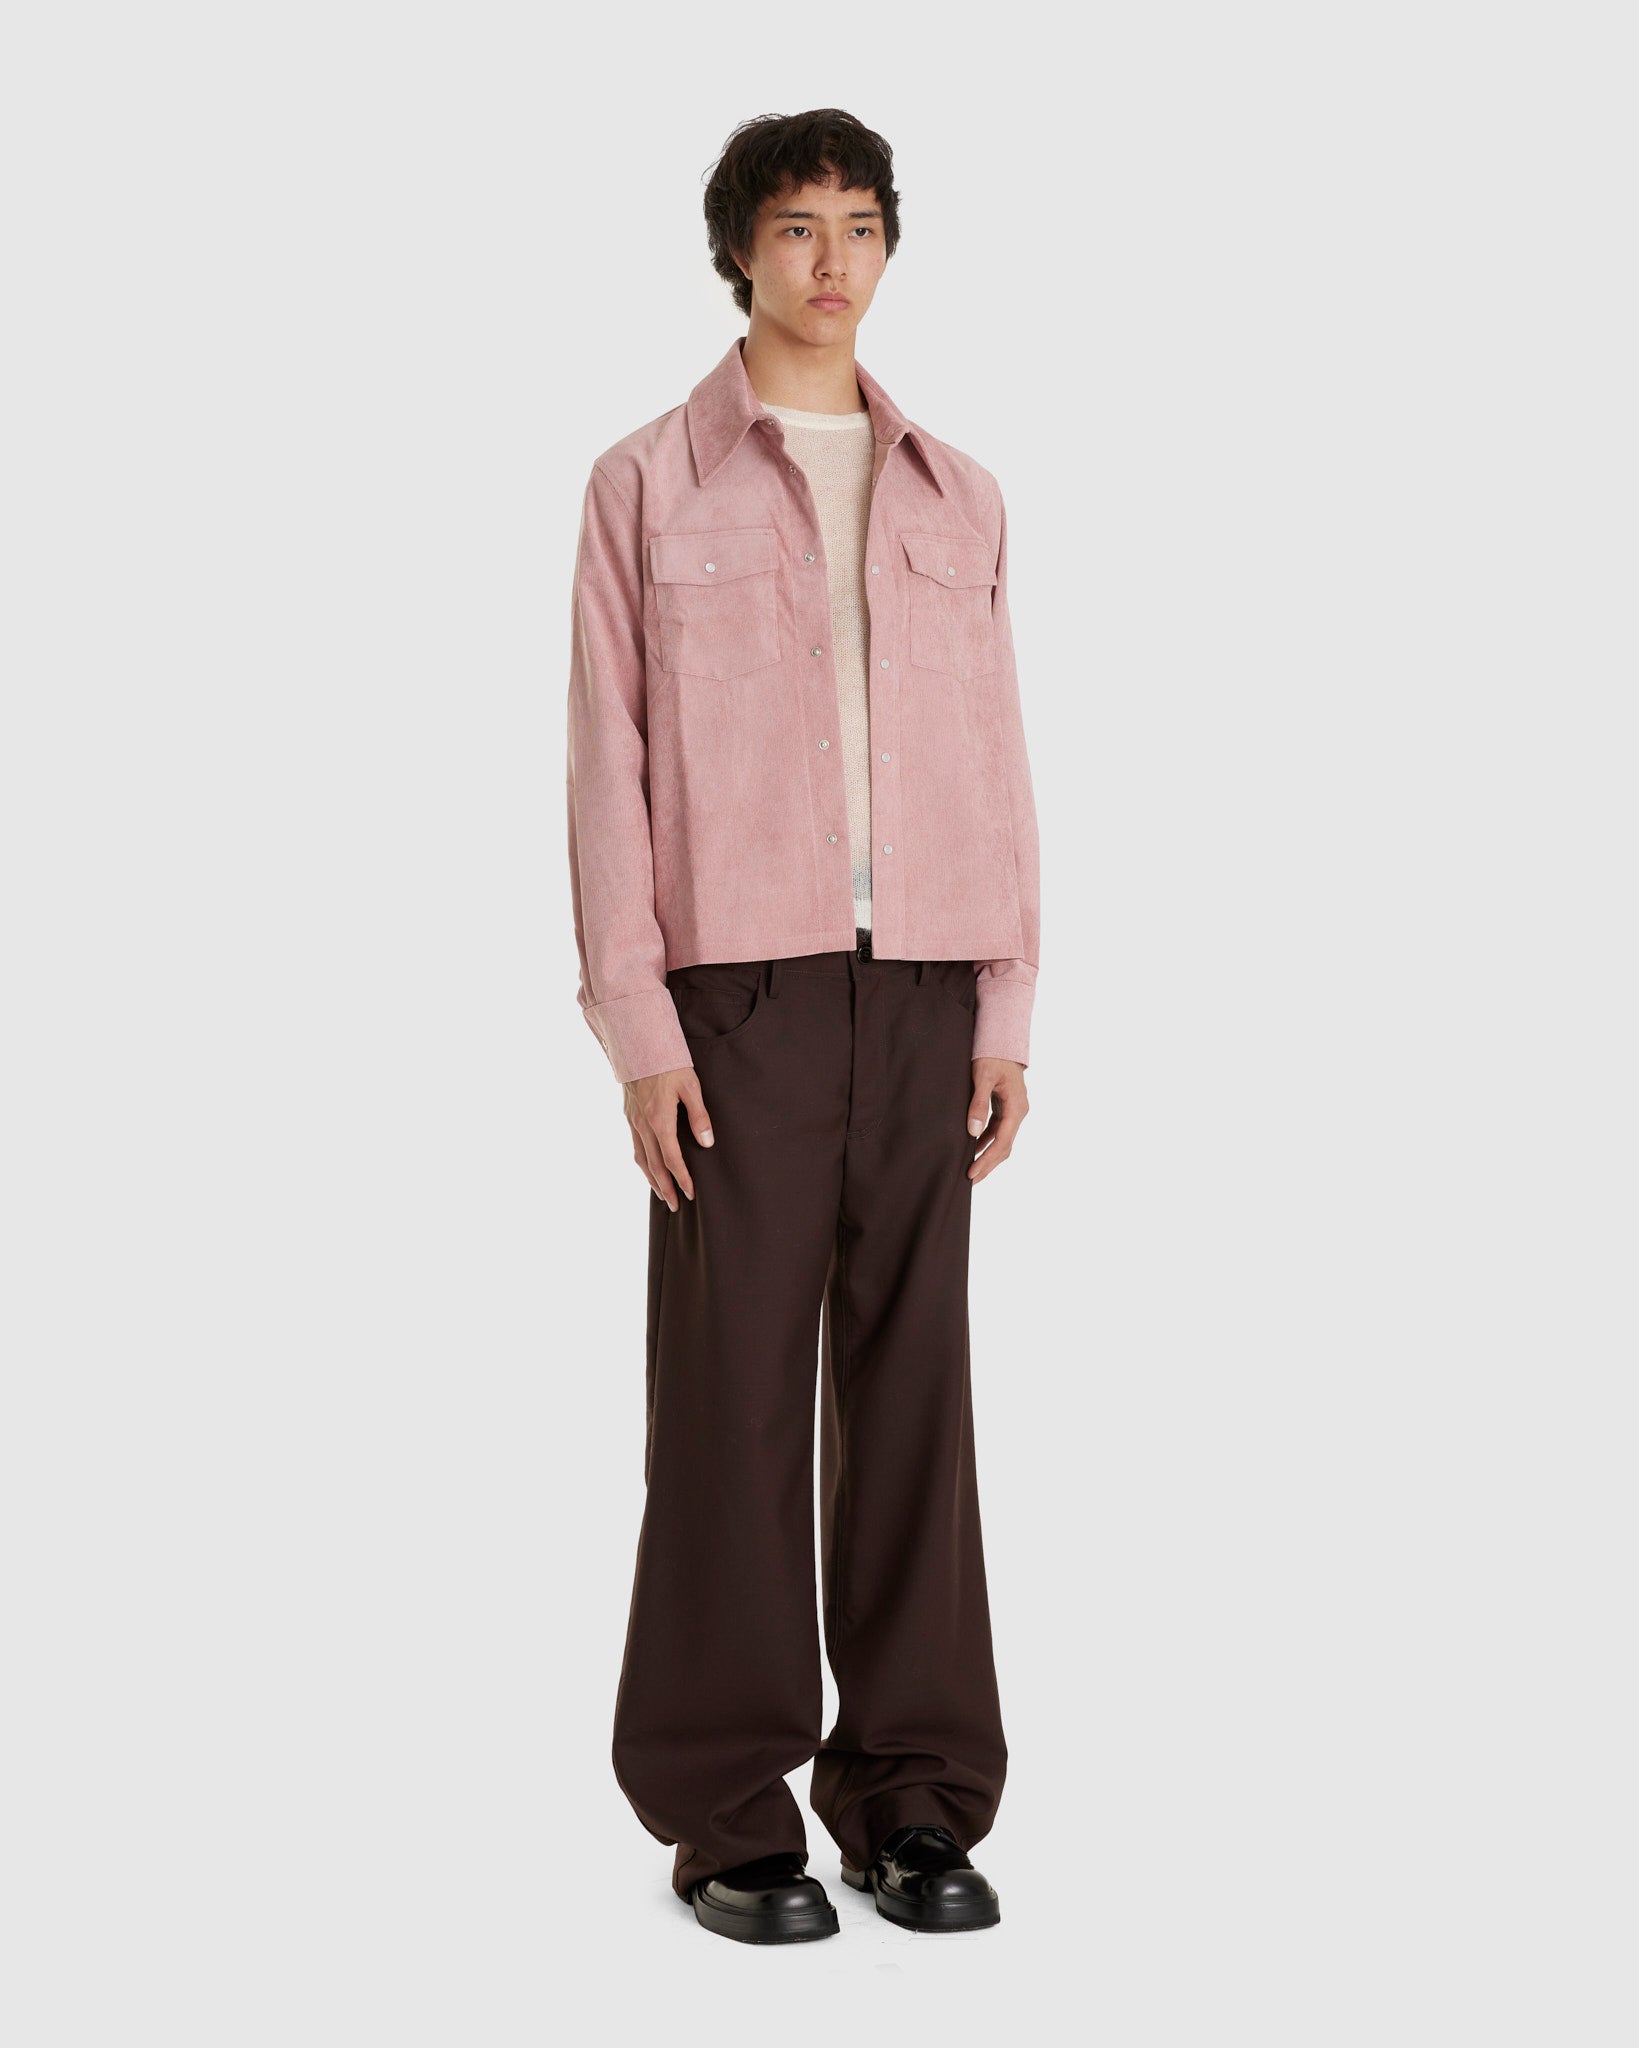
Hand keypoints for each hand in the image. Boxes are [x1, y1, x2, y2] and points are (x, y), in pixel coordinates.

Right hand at [625, 1066, 712, 1209]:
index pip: (672, 1159)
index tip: (691, 1193)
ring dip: (651, 1179)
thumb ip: (699, 1116)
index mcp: (659, 1119)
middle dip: (666, 1188)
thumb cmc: (668, 1062)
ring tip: (662, 1194)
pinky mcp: (628, 1114)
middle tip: (676, 1206)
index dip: (682, 1178)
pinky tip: (648, 1166)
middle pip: (653, 1165)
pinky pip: (634, 1145)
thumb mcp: (690, 1085)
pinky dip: (642, 1162)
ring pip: (640, 1158)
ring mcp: (632, 1120)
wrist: (638, 1043)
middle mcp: (643, 1124)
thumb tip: (706, 1143)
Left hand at [966, 1059, 1028, 1183]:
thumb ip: (978, 1103)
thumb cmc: (992, 1055)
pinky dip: (987, 1142)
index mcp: (1016, 1107)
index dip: (986, 1160)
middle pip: (1005, 1147)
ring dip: (987, 1156)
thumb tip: (973, 1132)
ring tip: (970, 1170)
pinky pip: (998, 1131)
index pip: (1002, 1142)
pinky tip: (973, 1149)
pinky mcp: (1007, 1108)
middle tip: (969, 1180)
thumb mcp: (982, 1077)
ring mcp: (1014, 1111)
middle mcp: (1019, 1112)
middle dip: (987, 1164)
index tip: (971, 1172)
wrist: (1002, 1039)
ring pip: (1002, 1141)